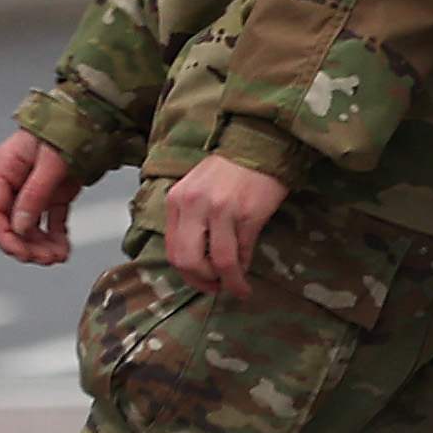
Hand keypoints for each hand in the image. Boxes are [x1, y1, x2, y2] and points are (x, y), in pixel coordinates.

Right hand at [0, 135, 88, 270]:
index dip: (3, 234)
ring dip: (41, 244)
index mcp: (5, 168)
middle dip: (25, 243)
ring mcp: (35, 186)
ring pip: (31, 224)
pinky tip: (63, 249)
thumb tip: (19, 227)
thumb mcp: (51, 161)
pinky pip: (51, 218)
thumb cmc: (70, 127)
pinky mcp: (56, 191)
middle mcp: (16, 179)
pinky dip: (56, 235)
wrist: (96, 113)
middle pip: (11, 221)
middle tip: (44, 260)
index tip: (20, 252)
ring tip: (57, 258)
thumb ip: (34, 194)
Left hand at [161, 155, 287, 299]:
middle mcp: (194, 206)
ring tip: (237, 287)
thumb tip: (199, 257)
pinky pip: (242, 250)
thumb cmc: (229, 169)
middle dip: (202, 281)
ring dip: (229, 281)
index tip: (202, 281)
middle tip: (215, 288)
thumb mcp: (197, 189)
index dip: (187, 273)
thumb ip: (190, 219)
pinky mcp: (249, 214)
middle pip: (189, 260)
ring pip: (219, 261)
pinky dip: (244, 266)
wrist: (260, 144)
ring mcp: (222, 210)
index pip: (172, 249)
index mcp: (177, 201)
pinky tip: (247, 272)